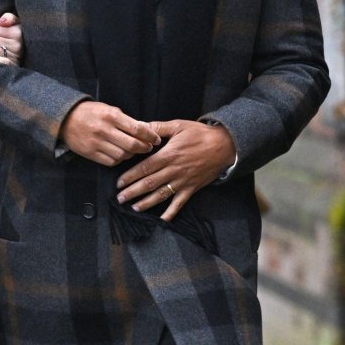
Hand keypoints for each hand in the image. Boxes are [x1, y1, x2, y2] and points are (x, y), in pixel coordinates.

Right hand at [59, 101, 160, 166]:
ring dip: (131, 155)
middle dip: (144, 148)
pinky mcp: (90, 153)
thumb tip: (145, 130)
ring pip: (122, 155)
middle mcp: (104, 130)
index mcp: (111, 116)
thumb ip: (125, 120)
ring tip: (134, 151)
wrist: (65, 119)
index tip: (157, 139)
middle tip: (149, 147)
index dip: (151, 136)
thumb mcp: (108, 109)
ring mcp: (97, 143)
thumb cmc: (91, 112)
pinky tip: (121, 155)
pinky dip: (119, 160)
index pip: (137, 128)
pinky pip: (111, 161)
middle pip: (132, 145)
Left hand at [116, 120, 235, 219]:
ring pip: (161, 195)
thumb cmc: (200, 134)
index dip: (130, 176)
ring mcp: (183, 181)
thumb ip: (158, 127)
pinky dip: (171, 213)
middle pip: (149, 183)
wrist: (225, 145)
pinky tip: (162, 220)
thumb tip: (141, 127)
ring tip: (134, 208)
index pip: (145, 168)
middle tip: (120, 199)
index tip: (119, 183)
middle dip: (133, 192)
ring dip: (146, 203)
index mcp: (168, 155)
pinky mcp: (192, 188)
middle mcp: (174, 170)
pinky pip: (180, 203)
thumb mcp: (178, 125)